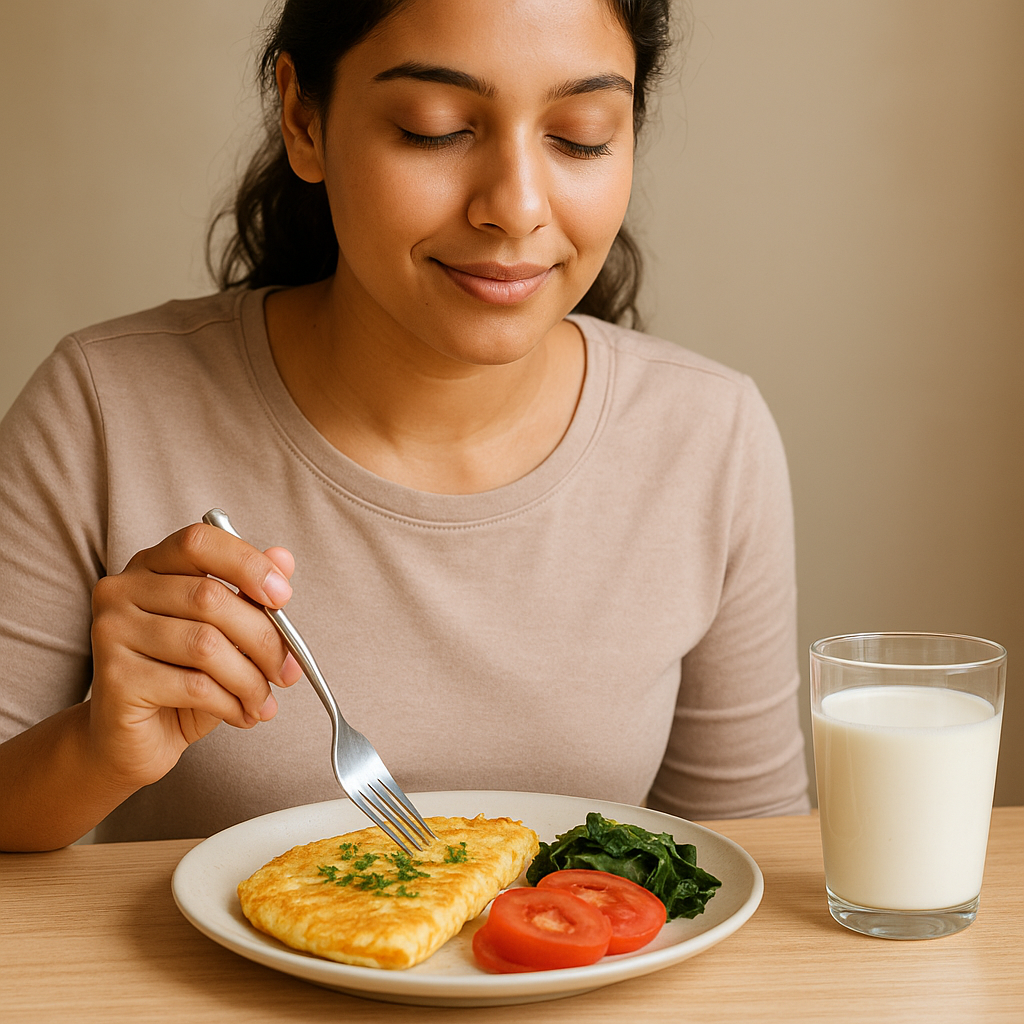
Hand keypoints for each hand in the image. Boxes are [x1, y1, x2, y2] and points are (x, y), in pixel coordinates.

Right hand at [87, 522, 302, 787]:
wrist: (130, 741)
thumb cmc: (182, 679)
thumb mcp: (225, 633)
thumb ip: (250, 594)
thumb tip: (284, 558)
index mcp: (152, 565)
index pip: (199, 542)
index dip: (247, 563)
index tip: (284, 596)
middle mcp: (122, 590)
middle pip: (210, 598)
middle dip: (264, 639)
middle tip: (288, 671)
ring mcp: (111, 632)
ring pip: (205, 645)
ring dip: (250, 679)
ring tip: (264, 701)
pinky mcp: (114, 678)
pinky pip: (193, 685)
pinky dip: (231, 703)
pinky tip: (241, 714)